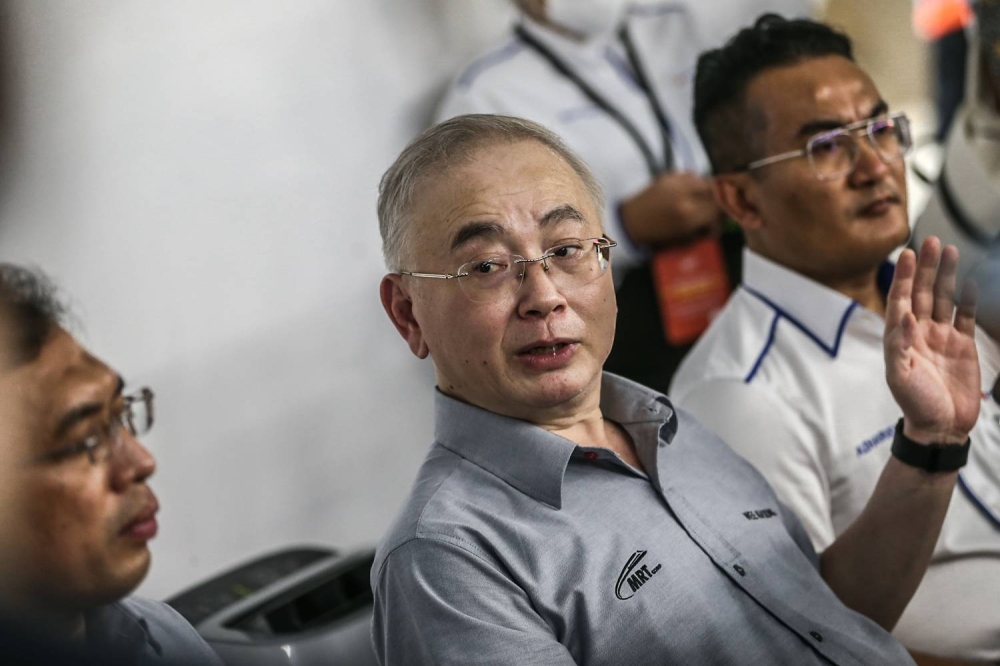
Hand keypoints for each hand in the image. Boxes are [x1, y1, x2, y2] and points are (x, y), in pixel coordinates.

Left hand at [619, 172, 722, 246]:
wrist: (629, 223)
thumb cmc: (655, 237)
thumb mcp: (682, 240)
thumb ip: (703, 230)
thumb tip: (720, 223)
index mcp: (688, 215)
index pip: (719, 208)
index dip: (726, 213)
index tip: (726, 217)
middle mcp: (684, 195)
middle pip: (716, 190)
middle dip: (721, 199)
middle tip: (721, 207)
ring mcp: (675, 182)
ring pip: (705, 180)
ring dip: (709, 190)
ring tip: (707, 200)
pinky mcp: (668, 175)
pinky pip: (691, 175)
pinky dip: (695, 183)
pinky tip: (692, 193)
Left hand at [884, 237, 980, 443]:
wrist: (941, 426)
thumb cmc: (914, 403)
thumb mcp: (900, 375)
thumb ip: (900, 345)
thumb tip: (905, 317)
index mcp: (901, 337)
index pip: (901, 300)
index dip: (904, 277)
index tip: (907, 254)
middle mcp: (920, 332)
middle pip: (923, 292)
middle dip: (926, 268)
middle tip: (931, 241)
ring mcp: (942, 337)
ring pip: (944, 299)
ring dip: (945, 276)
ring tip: (949, 251)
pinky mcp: (962, 345)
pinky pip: (965, 316)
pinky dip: (968, 298)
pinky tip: (970, 280)